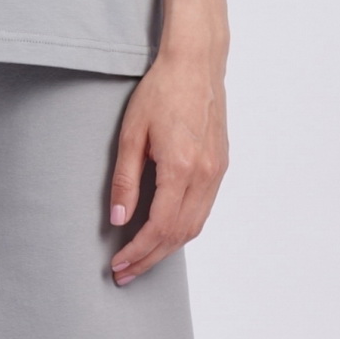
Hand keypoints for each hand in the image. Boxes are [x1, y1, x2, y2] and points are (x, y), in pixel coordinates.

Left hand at [108, 43, 228, 283]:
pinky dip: (183, 228)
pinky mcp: (221, 166)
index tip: (118, 264)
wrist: (196, 65)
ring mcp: (217, 172)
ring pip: (195, 226)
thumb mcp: (131, 134)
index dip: (138, 251)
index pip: (159, 227)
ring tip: (142, 259)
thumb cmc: (161, 91)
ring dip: (168, 248)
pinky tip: (165, 232)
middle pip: (179, 235)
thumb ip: (125, 179)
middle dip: (150, 258)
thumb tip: (118, 219)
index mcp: (181, 167)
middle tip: (125, 273)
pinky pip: (203, 209)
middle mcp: (205, 175)